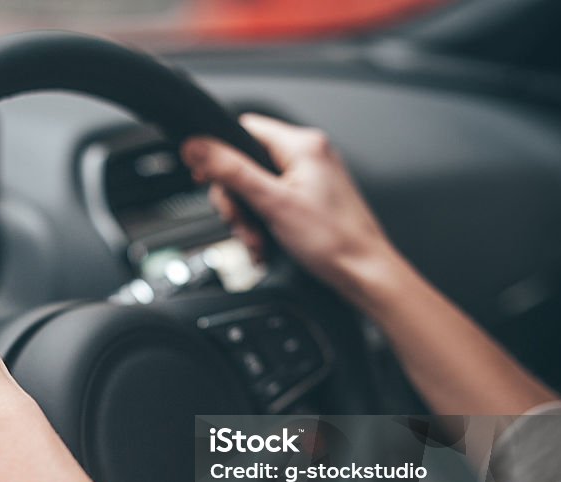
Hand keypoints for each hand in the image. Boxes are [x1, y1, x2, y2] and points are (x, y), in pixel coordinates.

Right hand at [181, 114, 398, 299]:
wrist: (363, 273)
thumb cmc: (333, 241)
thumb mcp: (272, 203)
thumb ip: (231, 172)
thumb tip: (197, 146)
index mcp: (302, 144)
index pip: (243, 130)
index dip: (218, 155)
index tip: (207, 180)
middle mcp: (308, 154)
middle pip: (245, 163)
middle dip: (237, 200)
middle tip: (241, 224)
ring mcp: (310, 176)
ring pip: (256, 187)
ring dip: (248, 217)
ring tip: (258, 241)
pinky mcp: (310, 197)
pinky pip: (272, 201)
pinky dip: (263, 223)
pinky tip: (266, 243)